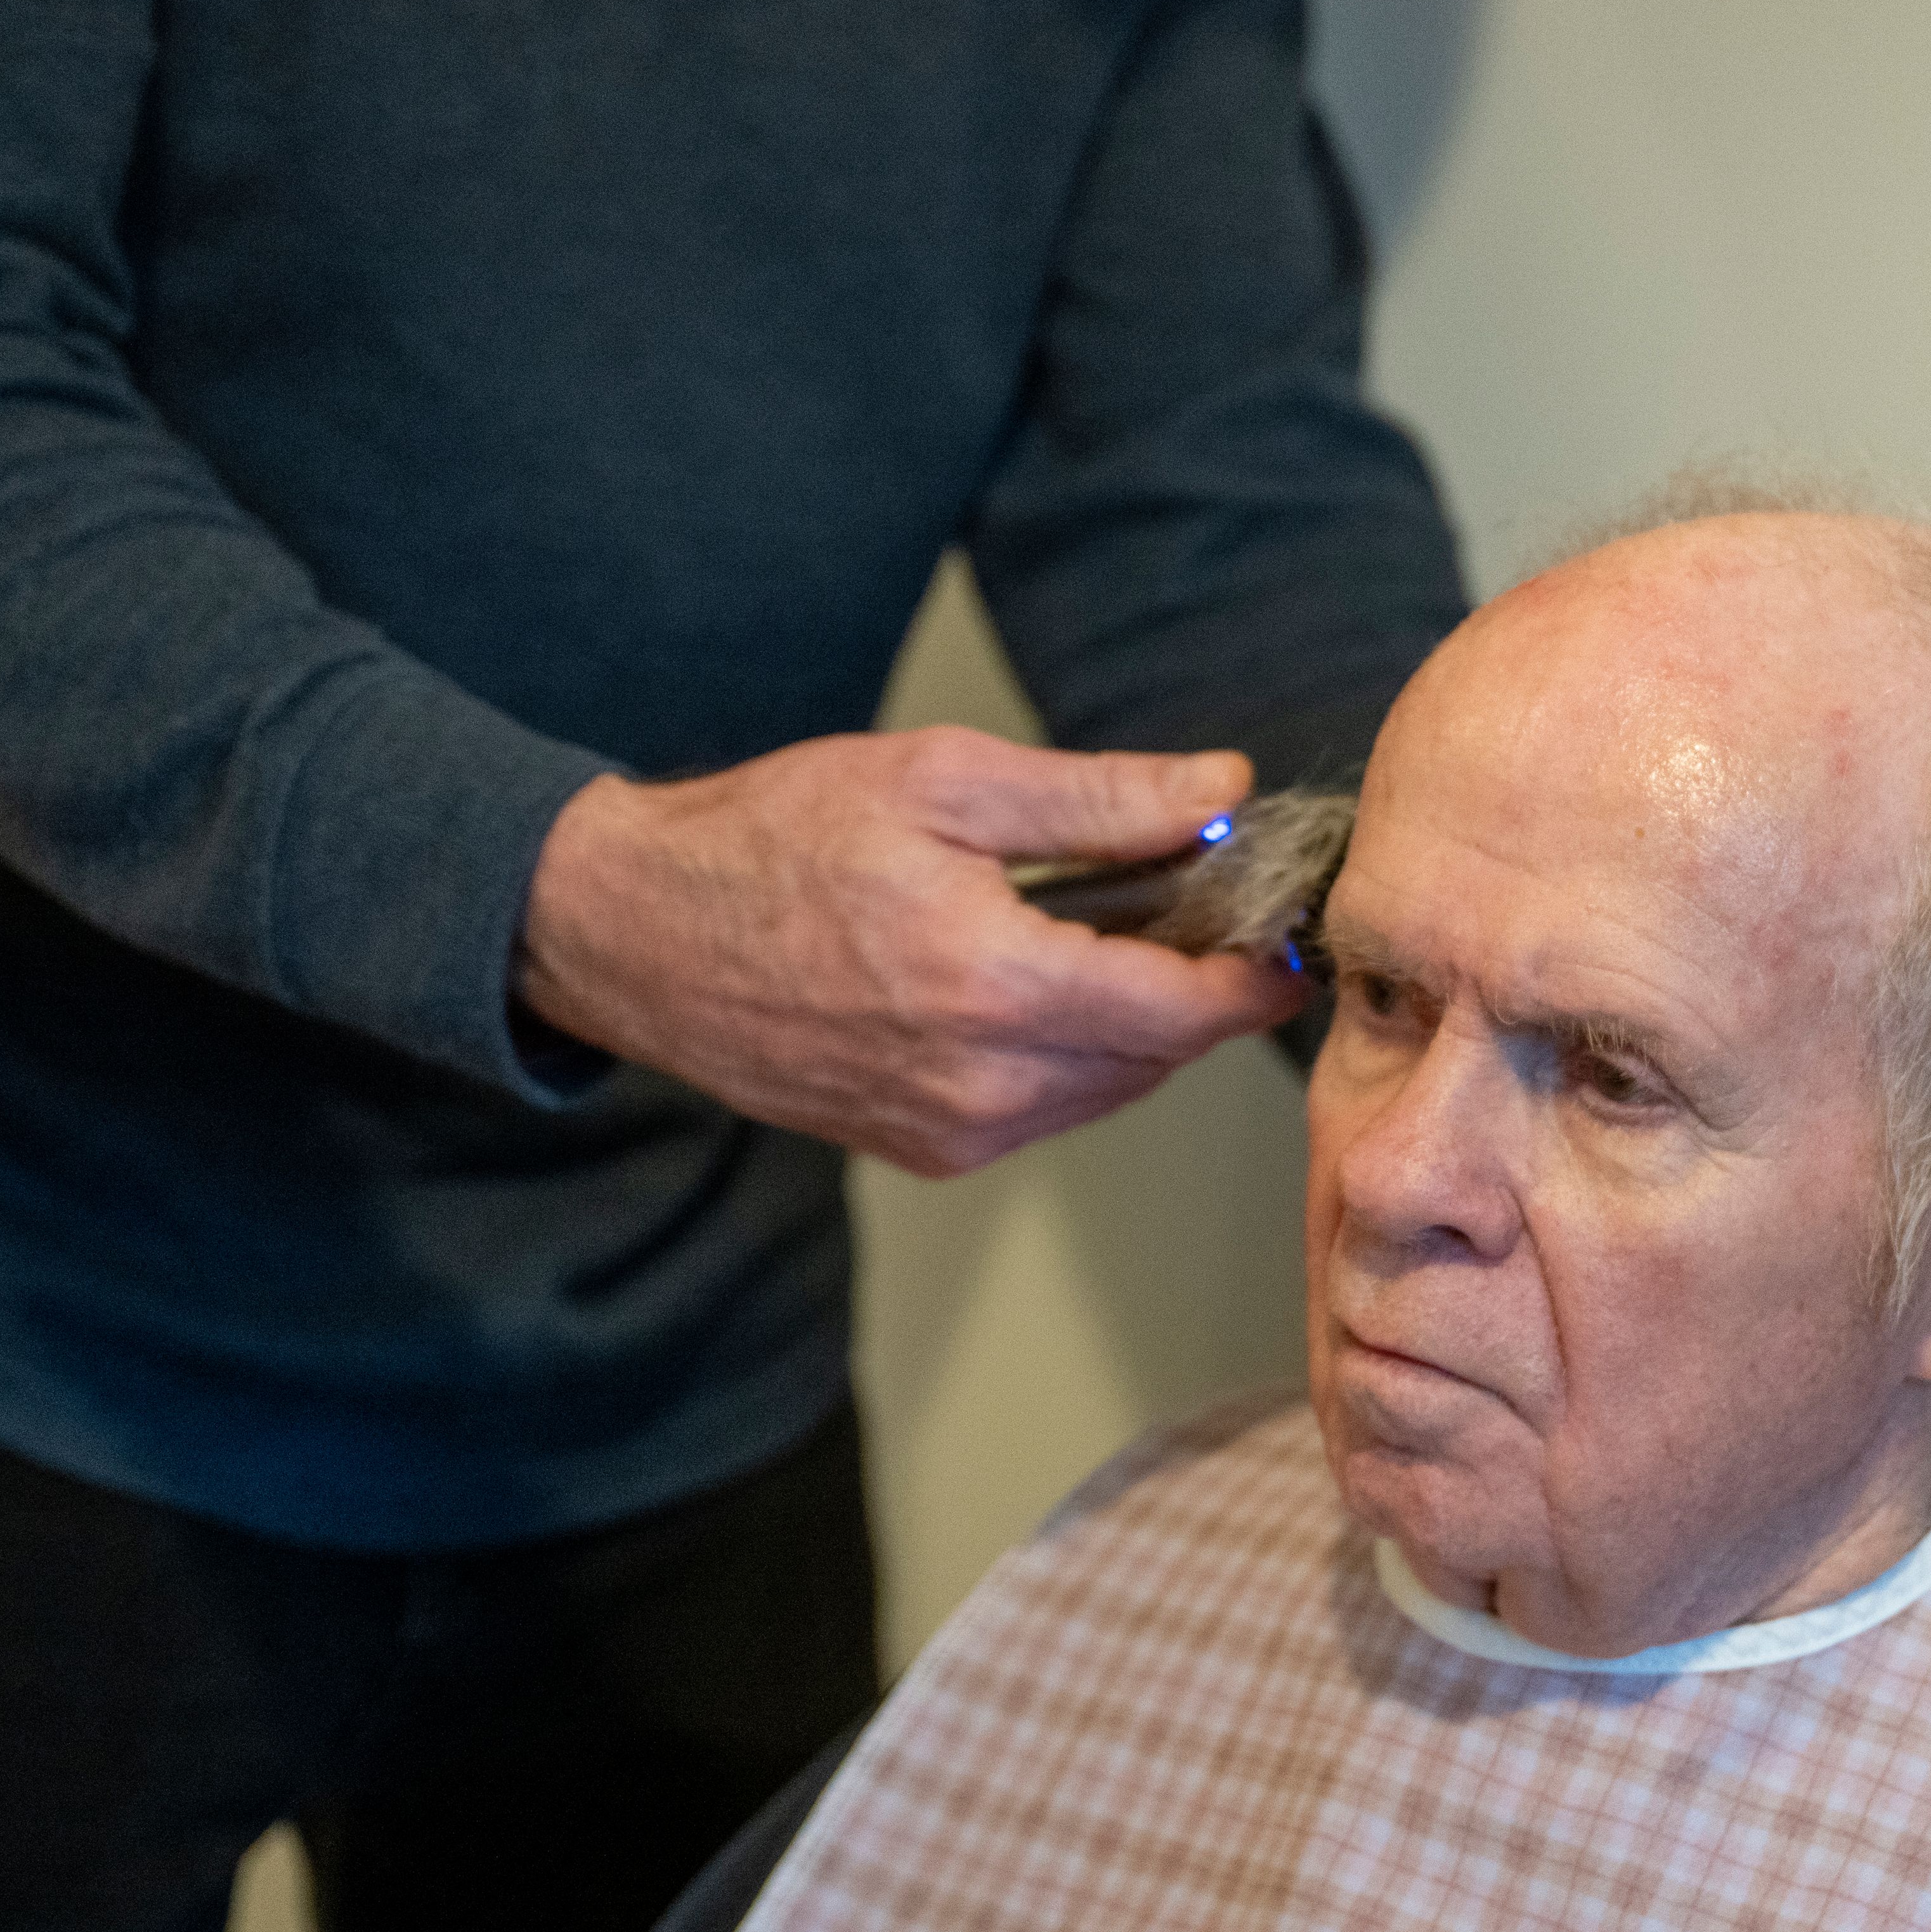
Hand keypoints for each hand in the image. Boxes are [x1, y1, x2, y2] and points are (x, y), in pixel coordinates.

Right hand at [514, 728, 1310, 1174]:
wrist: (636, 932)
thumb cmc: (776, 837)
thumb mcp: (942, 781)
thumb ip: (1099, 797)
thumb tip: (1224, 785)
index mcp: (993, 986)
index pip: (1186, 1008)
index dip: (1259, 974)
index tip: (1294, 933)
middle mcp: (981, 1082)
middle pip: (1159, 1054)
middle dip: (1202, 990)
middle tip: (1211, 911)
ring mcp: (950, 1130)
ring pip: (1111, 1088)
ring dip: (1140, 1023)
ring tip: (1125, 936)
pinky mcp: (925, 1150)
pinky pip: (1049, 1108)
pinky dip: (1076, 1053)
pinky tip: (1046, 982)